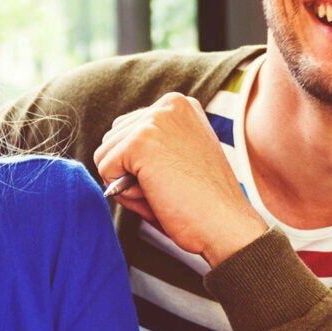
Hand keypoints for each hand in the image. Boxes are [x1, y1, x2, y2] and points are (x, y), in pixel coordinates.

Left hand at [92, 92, 267, 263]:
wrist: (226, 225)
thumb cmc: (204, 203)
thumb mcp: (177, 160)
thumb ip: (148, 148)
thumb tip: (105, 156)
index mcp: (180, 106)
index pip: (129, 130)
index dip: (142, 165)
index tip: (177, 177)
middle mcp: (169, 104)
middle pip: (113, 139)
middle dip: (131, 172)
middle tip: (170, 188)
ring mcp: (155, 120)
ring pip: (105, 155)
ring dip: (127, 183)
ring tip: (165, 192)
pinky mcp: (140, 141)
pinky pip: (105, 169)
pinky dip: (123, 192)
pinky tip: (157, 195)